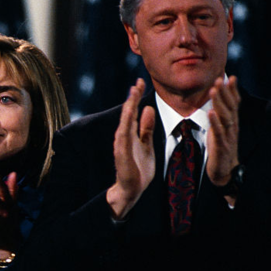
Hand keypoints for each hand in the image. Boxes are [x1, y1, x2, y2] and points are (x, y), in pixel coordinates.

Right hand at [106, 78, 155, 218]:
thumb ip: (146, 128)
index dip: (136, 96)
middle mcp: (123, 136)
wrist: (132, 189)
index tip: (140, 82)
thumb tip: (148, 108)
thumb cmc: (139, 168)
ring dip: (128, 108)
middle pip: (127, 113)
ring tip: (133, 94)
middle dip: (132, 97)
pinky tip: (129, 115)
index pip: (133, 111)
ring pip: (125, 122)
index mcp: (130, 133)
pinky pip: (124, 136)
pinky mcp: (122, 153)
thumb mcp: (147, 143)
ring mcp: (121, 144)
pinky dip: (126, 125)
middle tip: (138, 82)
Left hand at [206, 76, 239, 192]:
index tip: (230, 77)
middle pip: (229, 107)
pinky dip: (215, 122)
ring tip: (214, 90)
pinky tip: (211, 113)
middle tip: (219, 79)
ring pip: (225, 117)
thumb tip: (220, 98)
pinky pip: (218, 132)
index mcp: (232, 122)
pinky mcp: (221, 146)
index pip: (234, 104)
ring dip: (219, 102)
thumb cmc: (221, 147)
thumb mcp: (222, 128)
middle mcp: (232, 127)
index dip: (232, 91)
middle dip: (225, 92)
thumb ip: (222, 114)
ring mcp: (227, 136)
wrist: (224, 171)